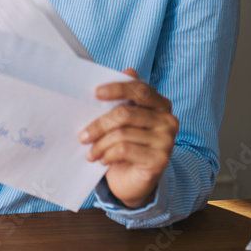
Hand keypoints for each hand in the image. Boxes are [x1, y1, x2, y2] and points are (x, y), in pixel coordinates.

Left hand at [79, 68, 178, 208]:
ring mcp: (166, 140)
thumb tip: (128, 70)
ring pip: (122, 134)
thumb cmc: (128, 143)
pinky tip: (103, 159)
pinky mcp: (160, 159)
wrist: (135, 179)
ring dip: (100, 144)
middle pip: (126, 114)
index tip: (95, 93)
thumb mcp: (123, 121)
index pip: (139, 89)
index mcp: (160, 104)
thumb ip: (124, 98)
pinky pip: (125, 150)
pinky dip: (108, 154)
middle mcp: (168, 120)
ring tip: (91, 152)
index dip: (117, 88)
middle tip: (82, 135)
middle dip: (99, 124)